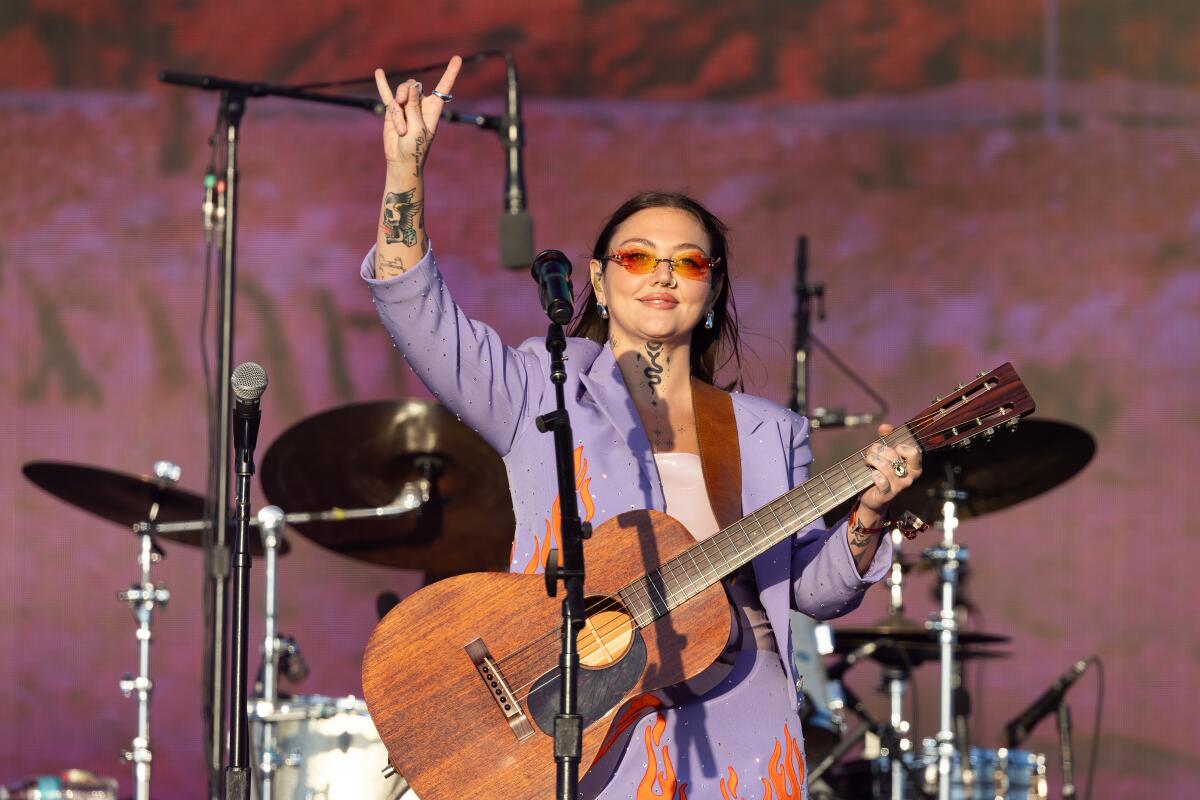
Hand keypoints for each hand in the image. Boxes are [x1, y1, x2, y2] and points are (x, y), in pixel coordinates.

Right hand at [374, 55, 461, 170]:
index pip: (443, 88)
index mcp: (433, 109)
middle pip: (414, 85)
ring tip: (400, 128)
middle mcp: (420, 105)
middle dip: (406, 93)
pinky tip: (379, 72)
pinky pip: (386, 95)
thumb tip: (413, 86)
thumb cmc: (415, 148)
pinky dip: (382, 84)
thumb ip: (414, 107)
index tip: (457, 58)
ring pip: (400, 94)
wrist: (401, 160)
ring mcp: (406, 106)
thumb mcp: (417, 128)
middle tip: (402, 103)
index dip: (450, 73)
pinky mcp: (392, 111)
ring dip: (397, 112)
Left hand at [858, 423, 922, 522]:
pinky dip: (873, 474)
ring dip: (872, 460)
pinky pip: (880, 480)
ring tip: (868, 461)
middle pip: (894, 456)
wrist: (872, 496)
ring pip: (885, 466)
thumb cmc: (881, 472)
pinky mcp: (887, 495)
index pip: (914, 452)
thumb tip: (885, 427)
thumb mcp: (885, 454)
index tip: (890, 447)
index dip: (900, 446)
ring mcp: (899, 487)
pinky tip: (871, 474)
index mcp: (914, 466)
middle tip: (871, 452)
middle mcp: (909, 477)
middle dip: (878, 450)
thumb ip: (887, 438)